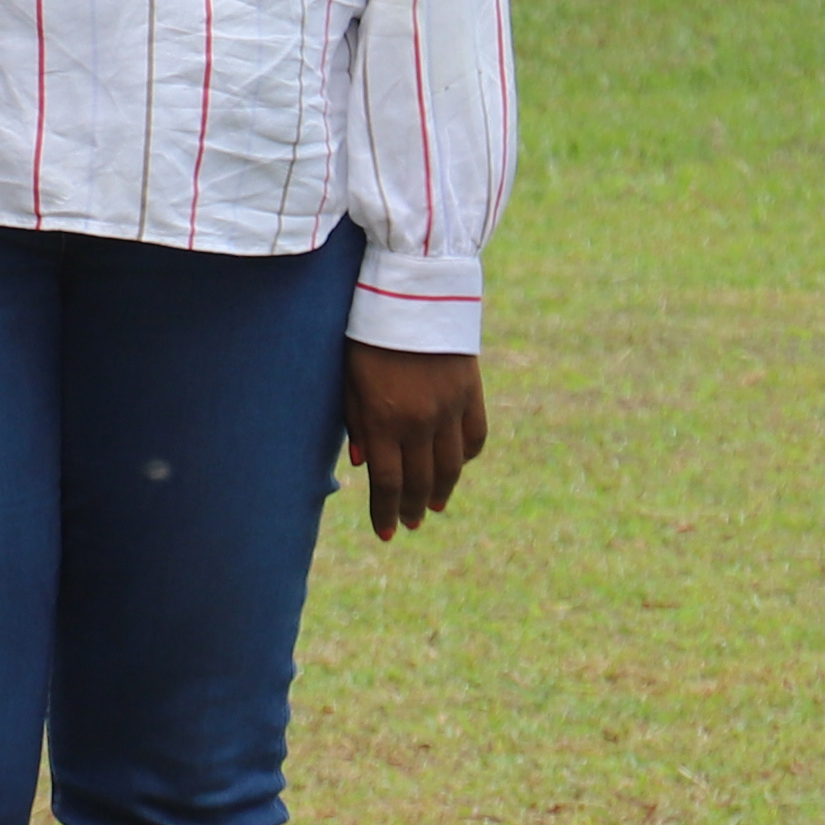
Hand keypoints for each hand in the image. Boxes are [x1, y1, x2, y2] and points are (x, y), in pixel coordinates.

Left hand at [344, 344, 487, 539]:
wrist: (412, 291)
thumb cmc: (367, 334)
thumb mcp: (348, 378)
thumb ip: (356, 423)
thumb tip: (363, 465)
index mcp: (384, 420)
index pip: (387, 484)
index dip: (385, 513)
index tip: (385, 533)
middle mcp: (420, 421)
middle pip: (420, 482)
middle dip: (412, 508)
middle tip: (410, 523)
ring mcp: (450, 408)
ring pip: (451, 467)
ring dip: (441, 492)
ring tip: (434, 505)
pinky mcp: (472, 392)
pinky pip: (475, 438)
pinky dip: (466, 458)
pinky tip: (457, 467)